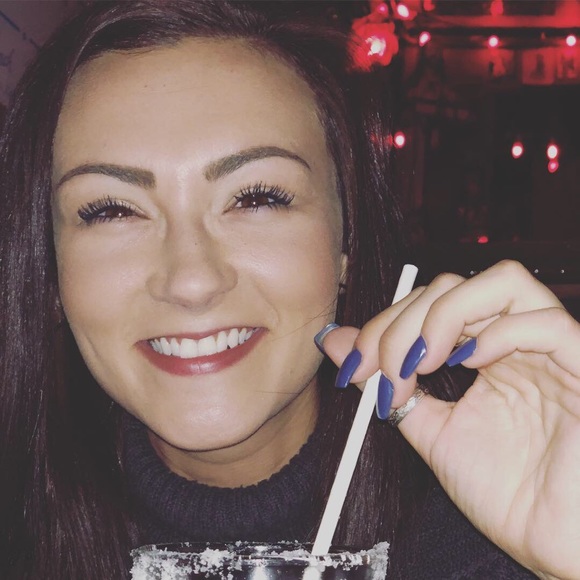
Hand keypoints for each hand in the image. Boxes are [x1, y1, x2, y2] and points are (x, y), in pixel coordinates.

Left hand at [321, 261, 579, 579]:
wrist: (557, 546)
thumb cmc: (506, 494)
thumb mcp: (432, 430)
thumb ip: (388, 381)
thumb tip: (336, 340)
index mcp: (486, 352)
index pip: (431, 301)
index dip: (386, 323)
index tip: (357, 366)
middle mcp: (519, 342)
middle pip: (455, 286)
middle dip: (403, 321)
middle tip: (383, 369)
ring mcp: (555, 351)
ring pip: (504, 282)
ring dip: (444, 314)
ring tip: (423, 363)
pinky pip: (546, 324)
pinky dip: (497, 334)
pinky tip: (469, 365)